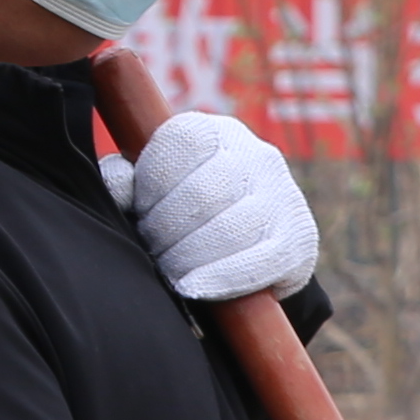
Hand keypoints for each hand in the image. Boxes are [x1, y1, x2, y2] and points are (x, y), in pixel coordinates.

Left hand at [113, 109, 319, 302]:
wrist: (242, 253)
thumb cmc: (182, 218)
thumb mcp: (148, 191)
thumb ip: (124, 181)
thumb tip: (119, 182)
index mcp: (215, 131)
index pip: (182, 144)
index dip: (153, 186)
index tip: (141, 213)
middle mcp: (257, 155)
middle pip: (203, 193)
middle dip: (167, 230)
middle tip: (154, 249)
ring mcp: (285, 196)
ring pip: (231, 228)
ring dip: (190, 257)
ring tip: (172, 270)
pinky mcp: (300, 238)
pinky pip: (262, 259)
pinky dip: (223, 277)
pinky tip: (197, 288)